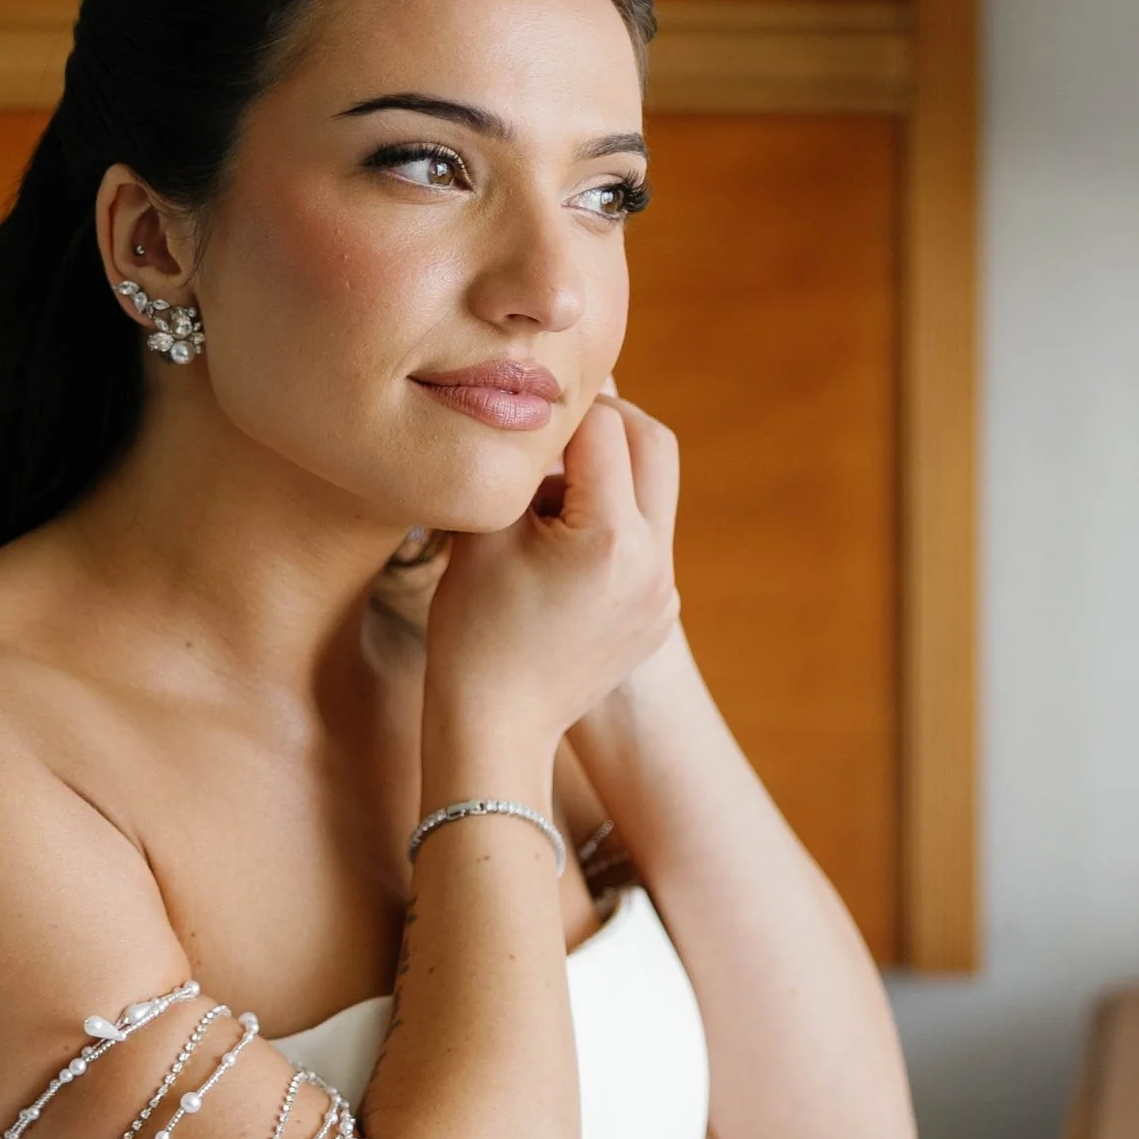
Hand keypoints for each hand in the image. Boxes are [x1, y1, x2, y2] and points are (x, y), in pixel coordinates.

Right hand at [422, 397, 679, 757]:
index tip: (527, 416)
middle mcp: (655, 561)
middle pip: (654, 443)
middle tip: (556, 428)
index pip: (605, 424)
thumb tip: (541, 410)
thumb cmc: (473, 629)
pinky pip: (649, 542)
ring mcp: (665, 592)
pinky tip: (559, 559)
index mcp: (612, 536)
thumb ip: (519, 462)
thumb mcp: (487, 530)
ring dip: (608, 477)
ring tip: (545, 508)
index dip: (561, 409)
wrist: (496, 728)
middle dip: (607, 423)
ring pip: (654, 493)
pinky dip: (612, 526)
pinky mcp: (661, 614)